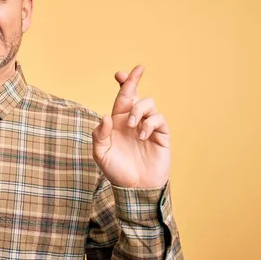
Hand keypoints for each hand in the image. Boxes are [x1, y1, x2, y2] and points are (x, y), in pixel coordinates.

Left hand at [92, 65, 169, 187]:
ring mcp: (148, 126)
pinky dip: (149, 123)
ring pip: (148, 103)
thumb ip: (99, 135)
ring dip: (139, 110)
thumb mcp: (101, 153)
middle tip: (137, 71)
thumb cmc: (117, 171)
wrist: (135, 188)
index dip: (123, 84)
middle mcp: (133, 121)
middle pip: (136, 94)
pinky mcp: (161, 134)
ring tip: (133, 127)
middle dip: (134, 81)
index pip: (121, 98)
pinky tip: (142, 135)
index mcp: (118, 122)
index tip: (120, 73)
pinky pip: (158, 119)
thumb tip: (106, 116)